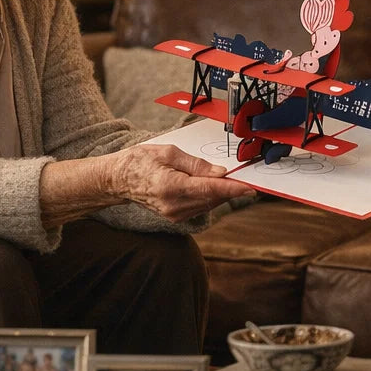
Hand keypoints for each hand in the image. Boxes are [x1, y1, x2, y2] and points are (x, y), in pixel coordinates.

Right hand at [107, 143, 254, 221]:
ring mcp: (174, 215)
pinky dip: (208, 196)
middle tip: (243, 176)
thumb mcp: (169, 153)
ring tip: (224, 178)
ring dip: (220, 192)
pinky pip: (200, 206)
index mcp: (171, 186)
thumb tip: (221, 173)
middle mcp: (174, 206)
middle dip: (230, 188)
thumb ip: (196, 165)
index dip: (233, 189)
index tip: (250, 188)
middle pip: (212, 198)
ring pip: (209, 204)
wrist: (119, 179)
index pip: (209, 190)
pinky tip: (208, 185)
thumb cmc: (141, 161)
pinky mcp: (176, 217)